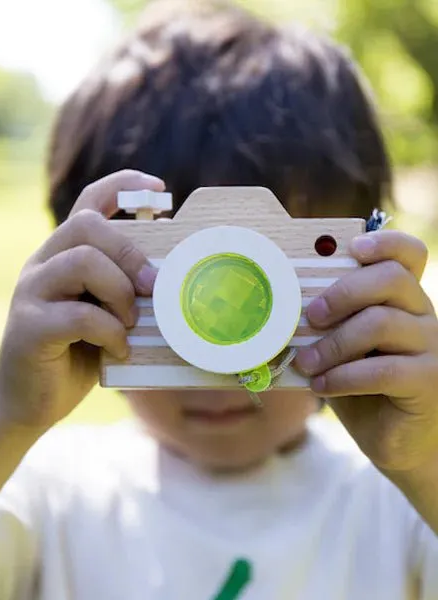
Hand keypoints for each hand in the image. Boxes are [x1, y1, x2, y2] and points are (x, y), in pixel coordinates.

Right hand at [0, 170, 163, 430]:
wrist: (28, 400)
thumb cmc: (76, 354)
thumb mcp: (104, 314)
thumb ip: (122, 290)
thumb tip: (168, 276)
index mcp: (62, 254)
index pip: (87, 203)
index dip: (123, 186)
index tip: (159, 189)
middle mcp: (42, 264)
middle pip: (87, 226)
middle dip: (131, 253)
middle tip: (154, 286)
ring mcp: (30, 293)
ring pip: (82, 262)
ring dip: (120, 292)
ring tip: (132, 322)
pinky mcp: (28, 328)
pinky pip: (79, 315)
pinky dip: (110, 332)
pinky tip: (120, 349)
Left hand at [294, 230, 437, 474]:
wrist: (396, 441)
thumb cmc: (360, 387)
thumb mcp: (341, 350)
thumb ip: (325, 327)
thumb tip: (273, 310)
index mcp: (402, 300)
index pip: (408, 254)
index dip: (385, 242)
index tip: (352, 246)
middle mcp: (423, 315)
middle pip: (390, 279)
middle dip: (342, 293)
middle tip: (309, 316)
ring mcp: (432, 347)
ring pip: (381, 323)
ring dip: (332, 343)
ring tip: (304, 363)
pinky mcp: (429, 381)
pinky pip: (382, 369)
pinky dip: (343, 376)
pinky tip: (321, 386)